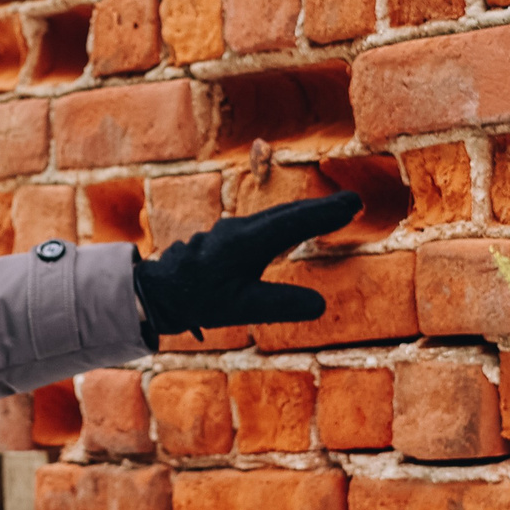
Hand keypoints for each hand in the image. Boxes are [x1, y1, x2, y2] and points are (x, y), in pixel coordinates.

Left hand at [131, 192, 362, 345]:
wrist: (154, 293)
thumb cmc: (196, 300)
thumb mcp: (241, 308)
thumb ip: (280, 305)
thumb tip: (321, 305)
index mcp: (247, 241)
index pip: (295, 222)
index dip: (327, 213)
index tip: (354, 202)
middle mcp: (240, 229)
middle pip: (288, 213)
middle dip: (321, 207)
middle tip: (352, 201)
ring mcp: (230, 231)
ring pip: (274, 216)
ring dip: (304, 213)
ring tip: (331, 212)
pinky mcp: (225, 239)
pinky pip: (264, 224)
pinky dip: (286, 222)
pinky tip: (291, 228)